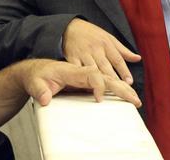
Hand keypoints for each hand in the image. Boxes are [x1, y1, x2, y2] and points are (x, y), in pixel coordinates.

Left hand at [18, 59, 140, 107]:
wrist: (35, 69)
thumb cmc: (37, 77)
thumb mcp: (35, 83)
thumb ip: (39, 91)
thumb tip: (45, 100)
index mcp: (70, 70)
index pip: (90, 74)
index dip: (97, 85)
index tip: (99, 99)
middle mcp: (82, 68)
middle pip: (105, 75)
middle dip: (119, 87)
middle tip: (134, 99)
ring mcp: (86, 70)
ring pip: (109, 77)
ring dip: (122, 87)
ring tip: (135, 98)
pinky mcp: (87, 76)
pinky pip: (106, 80)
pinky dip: (117, 85)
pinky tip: (126, 94)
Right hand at [63, 18, 140, 84]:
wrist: (70, 27)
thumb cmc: (92, 34)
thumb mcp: (109, 38)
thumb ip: (123, 50)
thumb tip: (138, 58)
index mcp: (106, 44)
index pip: (117, 59)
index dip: (124, 71)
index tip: (129, 82)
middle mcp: (95, 49)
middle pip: (106, 66)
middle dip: (114, 79)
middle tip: (121, 91)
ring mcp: (83, 53)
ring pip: (92, 69)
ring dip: (99, 80)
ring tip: (106, 91)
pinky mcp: (72, 58)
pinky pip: (77, 69)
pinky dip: (82, 78)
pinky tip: (86, 87)